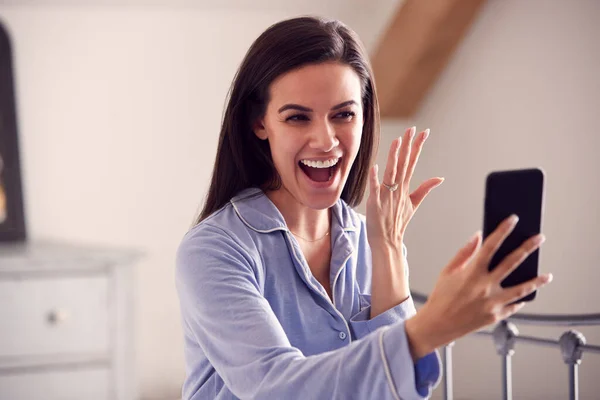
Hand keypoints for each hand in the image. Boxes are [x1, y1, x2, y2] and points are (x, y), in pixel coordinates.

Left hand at [366, 126, 443, 247]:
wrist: (388, 241)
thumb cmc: (397, 222)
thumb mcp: (413, 204)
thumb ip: (425, 189)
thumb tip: (440, 178)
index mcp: (405, 187)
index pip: (412, 162)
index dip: (417, 147)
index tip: (423, 132)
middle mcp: (397, 189)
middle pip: (403, 163)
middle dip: (408, 146)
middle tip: (412, 129)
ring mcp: (387, 195)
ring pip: (391, 172)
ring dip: (394, 157)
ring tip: (397, 141)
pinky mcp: (375, 202)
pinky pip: (376, 188)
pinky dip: (376, 179)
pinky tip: (376, 167)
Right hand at [405, 215, 552, 359]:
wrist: (438, 325)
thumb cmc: (441, 297)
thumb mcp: (448, 271)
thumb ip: (465, 253)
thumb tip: (478, 237)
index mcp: (471, 273)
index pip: (491, 246)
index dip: (502, 231)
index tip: (512, 220)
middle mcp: (485, 287)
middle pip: (512, 263)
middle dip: (527, 248)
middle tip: (539, 238)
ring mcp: (492, 303)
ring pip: (521, 289)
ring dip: (536, 281)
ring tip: (546, 276)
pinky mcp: (496, 316)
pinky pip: (513, 306)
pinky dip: (520, 299)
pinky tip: (525, 294)